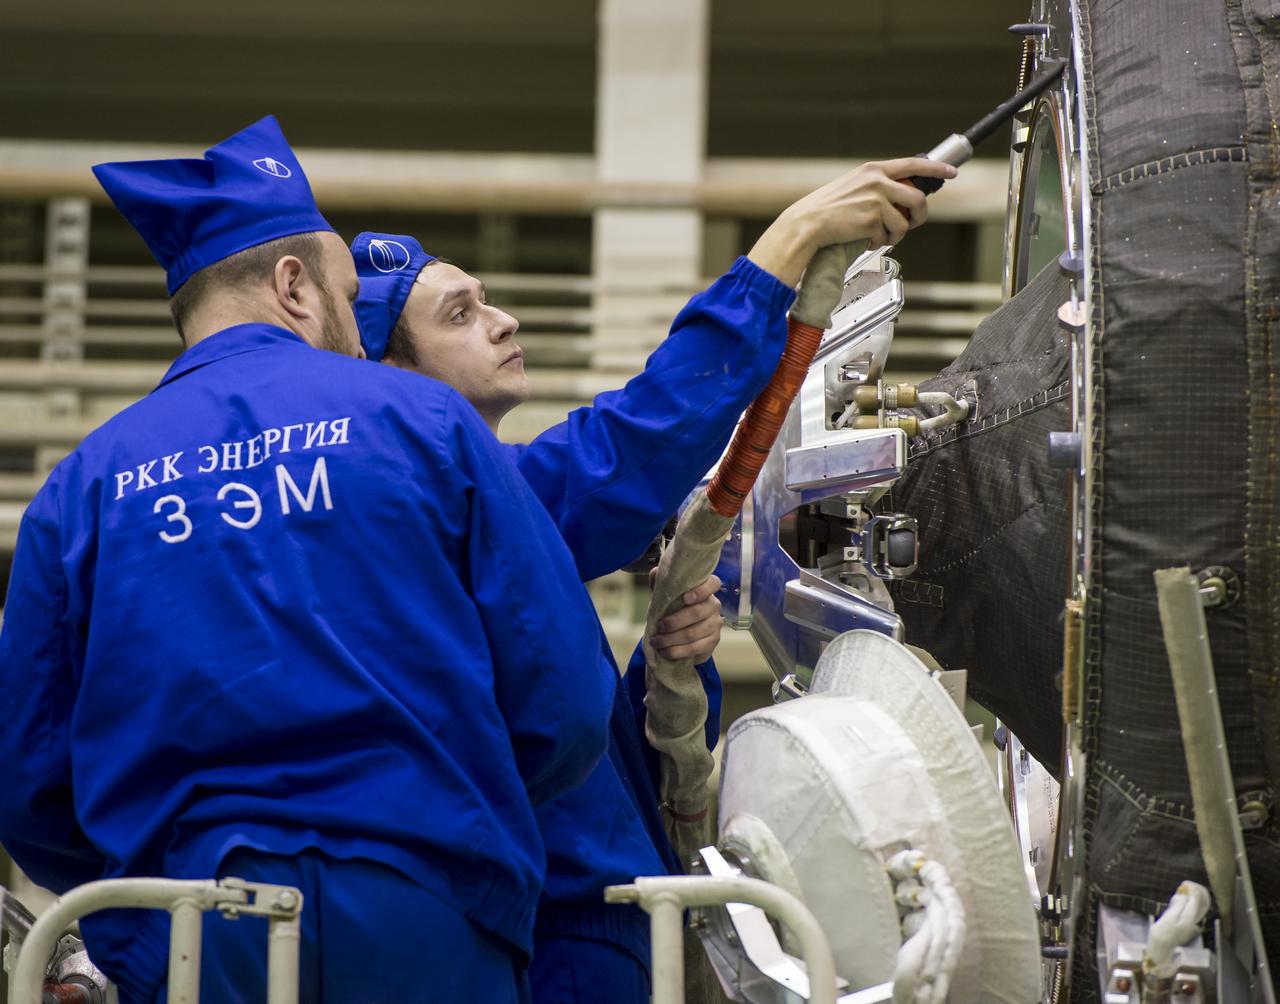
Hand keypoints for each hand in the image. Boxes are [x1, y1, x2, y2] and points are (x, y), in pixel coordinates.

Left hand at [648, 572, 722, 662]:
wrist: (683, 634)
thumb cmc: (675, 608)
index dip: (701, 591)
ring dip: (672, 639)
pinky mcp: (713, 641)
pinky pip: (695, 648)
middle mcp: (714, 605)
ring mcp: (715, 624)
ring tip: (656, 641)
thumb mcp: (667, 594)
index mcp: (706, 589)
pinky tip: (665, 651)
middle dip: (674, 622)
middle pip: (698, 613)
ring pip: (694, 633)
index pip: (713, 584)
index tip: (685, 598)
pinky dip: (677, 651)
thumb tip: (656, 572)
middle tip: (659, 626)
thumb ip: (662, 582)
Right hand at [748, 157, 956, 286]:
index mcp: (872, 170)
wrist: (807, 223)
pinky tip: (864, 239)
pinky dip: (878, 242)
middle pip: (917, 197)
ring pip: (905, 221)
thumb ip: (877, 187)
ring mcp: (876, 200)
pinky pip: (888, 237)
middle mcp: (877, 182)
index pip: (912, 164)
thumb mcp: (853, 186)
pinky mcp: (871, 220)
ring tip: (879, 236)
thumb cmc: (826, 209)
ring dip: (896, 234)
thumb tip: (901, 200)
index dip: (935, 168)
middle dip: (919, 214)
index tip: (950, 172)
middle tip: (912, 223)